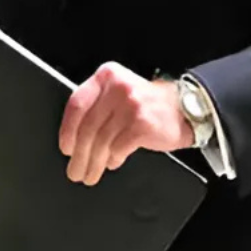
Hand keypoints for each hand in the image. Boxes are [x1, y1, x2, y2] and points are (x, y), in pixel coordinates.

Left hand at [58, 62, 190, 185]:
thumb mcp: (119, 93)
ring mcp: (131, 105)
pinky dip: (113, 159)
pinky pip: (118, 148)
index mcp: (107, 76)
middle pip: (88, 127)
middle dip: (79, 155)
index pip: (76, 104)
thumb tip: (72, 137)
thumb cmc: (148, 105)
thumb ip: (96, 106)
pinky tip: (113, 163)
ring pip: (101, 141)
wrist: (184, 109)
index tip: (66, 148)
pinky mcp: (142, 124)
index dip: (67, 131)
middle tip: (75, 170)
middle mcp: (118, 87)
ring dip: (94, 163)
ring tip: (90, 174)